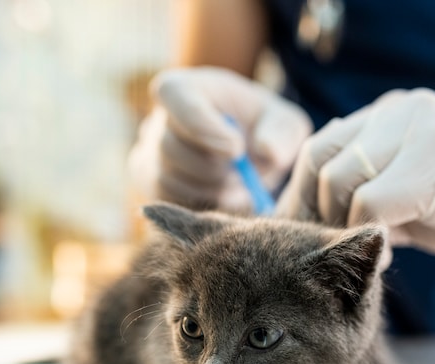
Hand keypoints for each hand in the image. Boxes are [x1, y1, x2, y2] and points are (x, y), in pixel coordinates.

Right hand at [128, 67, 311, 212]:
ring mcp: (149, 153)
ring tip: (241, 184)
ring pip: (169, 179)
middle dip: (215, 167)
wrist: (250, 155)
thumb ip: (283, 133)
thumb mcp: (285, 124)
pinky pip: (169, 201)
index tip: (237, 149)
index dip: (203, 125)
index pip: (173, 94)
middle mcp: (158, 119)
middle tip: (245, 173)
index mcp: (186, 88)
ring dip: (212, 189)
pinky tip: (227, 197)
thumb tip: (268, 151)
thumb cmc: (265, 129)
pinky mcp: (153, 185)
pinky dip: (202, 205)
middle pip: (170, 146)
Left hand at [276, 88, 434, 258]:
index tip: (312, 239)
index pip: (322, 148)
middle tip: (331, 254)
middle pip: (322, 160)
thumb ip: (372, 193)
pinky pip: (370, 202)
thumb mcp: (420, 194)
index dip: (306, 198)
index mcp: (394, 113)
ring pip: (340, 180)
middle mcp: (402, 111)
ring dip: (343, 225)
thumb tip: (316, 226)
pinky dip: (368, 235)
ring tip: (366, 253)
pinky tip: (389, 255)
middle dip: (317, 213)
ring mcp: (420, 130)